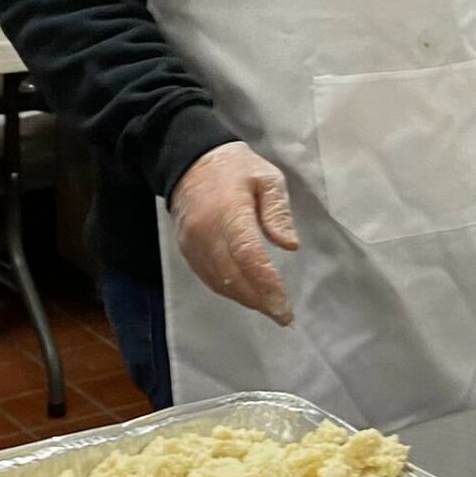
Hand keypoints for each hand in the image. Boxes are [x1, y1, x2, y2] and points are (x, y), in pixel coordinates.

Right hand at [168, 141, 298, 323]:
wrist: (191, 161)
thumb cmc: (236, 169)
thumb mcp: (268, 178)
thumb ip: (278, 212)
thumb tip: (289, 245)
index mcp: (229, 212)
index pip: (248, 257)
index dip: (267, 286)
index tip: (284, 308)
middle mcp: (206, 232)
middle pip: (233, 277)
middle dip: (259, 300)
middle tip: (282, 315)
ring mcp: (192, 244)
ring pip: (219, 282)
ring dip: (245, 299)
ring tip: (269, 308)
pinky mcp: (186, 249)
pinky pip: (208, 277)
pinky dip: (229, 290)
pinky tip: (247, 294)